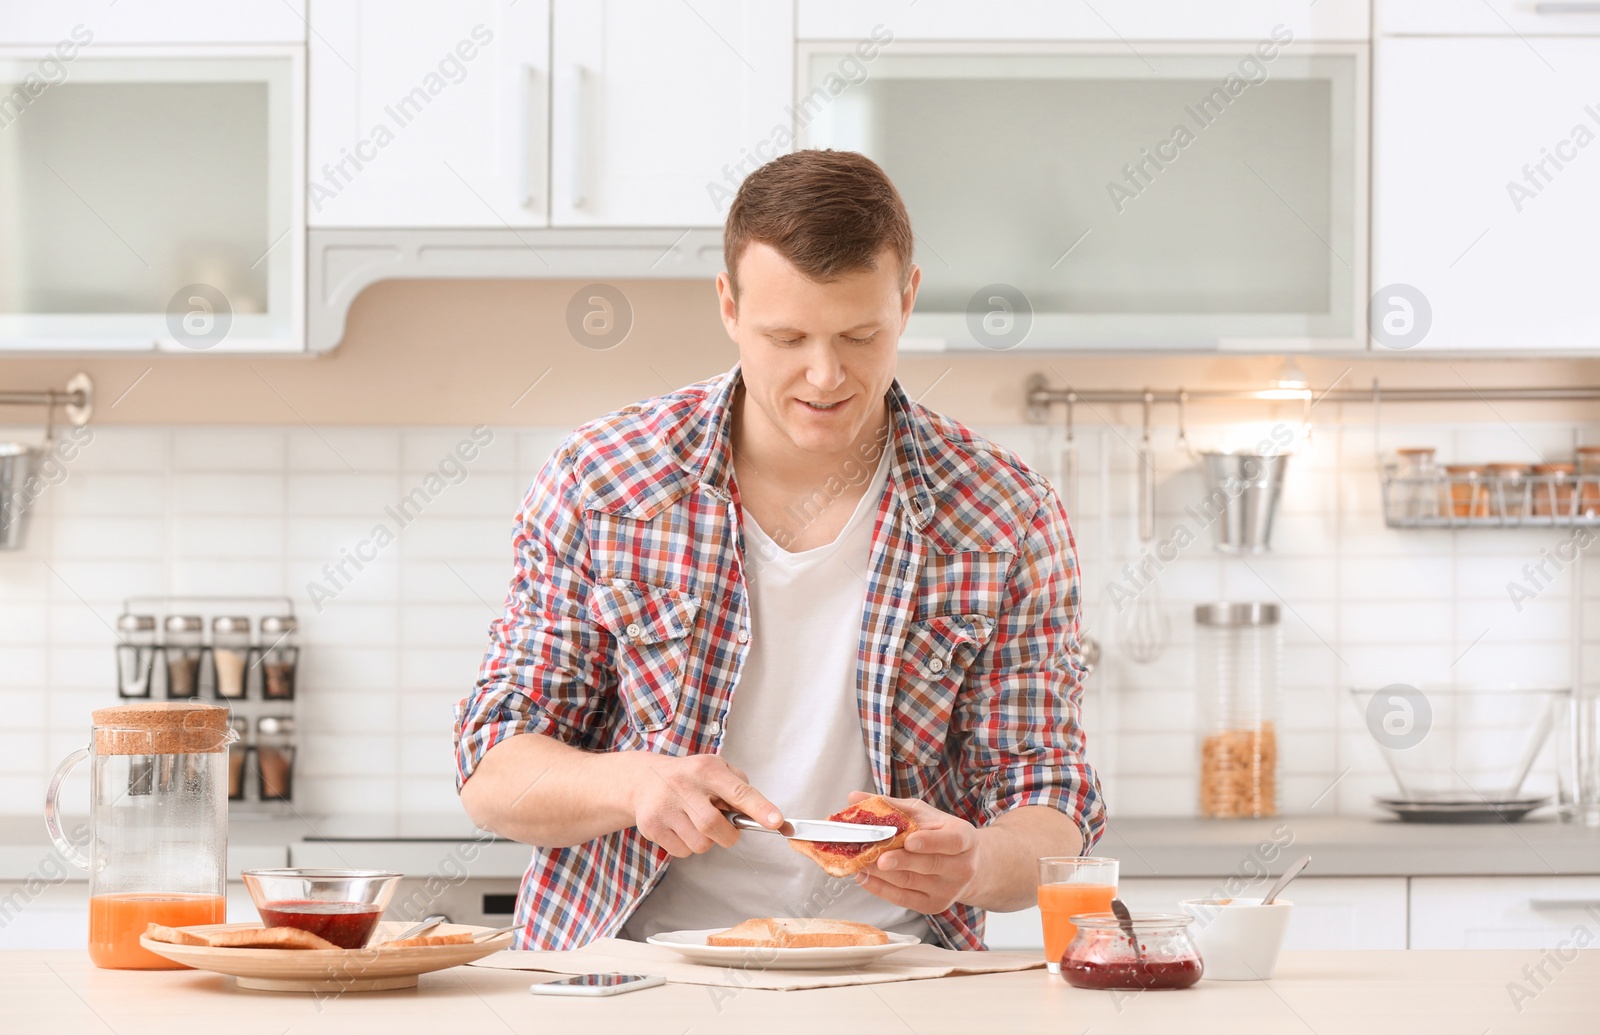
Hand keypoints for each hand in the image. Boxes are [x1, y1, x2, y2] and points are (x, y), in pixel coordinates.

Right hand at [627, 753, 782, 857]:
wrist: (645, 778)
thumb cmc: (690, 776)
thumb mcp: (715, 768)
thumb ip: (739, 788)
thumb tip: (764, 814)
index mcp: (706, 769)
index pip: (738, 791)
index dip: (759, 808)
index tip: (777, 822)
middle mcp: (684, 786)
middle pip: (715, 826)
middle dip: (728, 835)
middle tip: (727, 829)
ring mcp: (665, 807)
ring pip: (700, 844)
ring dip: (707, 841)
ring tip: (697, 823)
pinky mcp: (652, 826)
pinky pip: (683, 851)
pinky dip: (689, 846)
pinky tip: (681, 828)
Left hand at [848, 791, 981, 913]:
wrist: (966, 866)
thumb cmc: (940, 833)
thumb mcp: (924, 815)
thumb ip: (892, 806)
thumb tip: (854, 797)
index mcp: (965, 839)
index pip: (951, 841)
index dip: (930, 842)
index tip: (908, 840)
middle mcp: (962, 868)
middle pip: (928, 865)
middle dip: (899, 861)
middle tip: (875, 855)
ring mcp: (949, 890)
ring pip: (910, 882)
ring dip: (881, 873)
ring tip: (860, 861)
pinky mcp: (934, 905)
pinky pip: (903, 898)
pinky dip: (880, 888)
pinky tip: (864, 876)